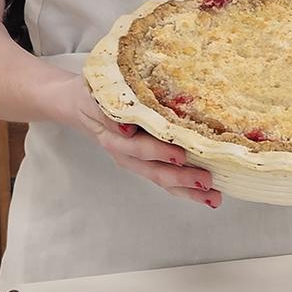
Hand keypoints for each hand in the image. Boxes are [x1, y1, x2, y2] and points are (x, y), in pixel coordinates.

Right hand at [41, 70, 221, 208]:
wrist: (78, 104)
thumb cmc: (94, 93)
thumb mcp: (96, 94)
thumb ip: (109, 111)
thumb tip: (128, 127)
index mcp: (114, 133)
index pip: (138, 145)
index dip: (159, 151)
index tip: (180, 156)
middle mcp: (124, 151)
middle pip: (153, 169)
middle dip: (181, 177)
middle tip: (206, 179)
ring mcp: (134, 160)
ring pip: (161, 179)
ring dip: (187, 190)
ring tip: (214, 197)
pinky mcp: (142, 163)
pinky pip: (163, 180)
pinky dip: (185, 189)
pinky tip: (208, 194)